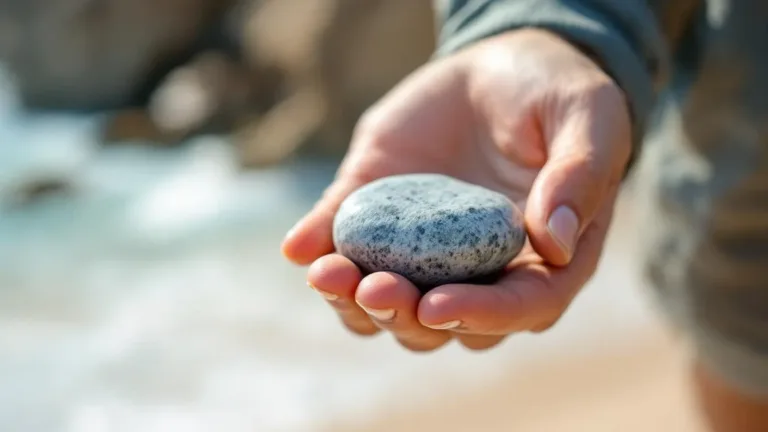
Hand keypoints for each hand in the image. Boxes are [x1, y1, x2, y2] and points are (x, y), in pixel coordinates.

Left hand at [281, 29, 630, 350]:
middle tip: (376, 289)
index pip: (517, 308)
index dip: (478, 316)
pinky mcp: (377, 215)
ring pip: (384, 305)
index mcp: (541, 260)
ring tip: (329, 274)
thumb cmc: (555, 96)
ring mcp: (421, 249)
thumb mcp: (588, 118)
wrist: (497, 69)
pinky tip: (300, 245)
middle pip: (439, 324)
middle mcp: (477, 269)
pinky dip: (317, 247)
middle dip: (404, 316)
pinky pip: (342, 243)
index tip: (437, 307)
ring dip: (352, 302)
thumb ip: (580, 176)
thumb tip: (553, 246)